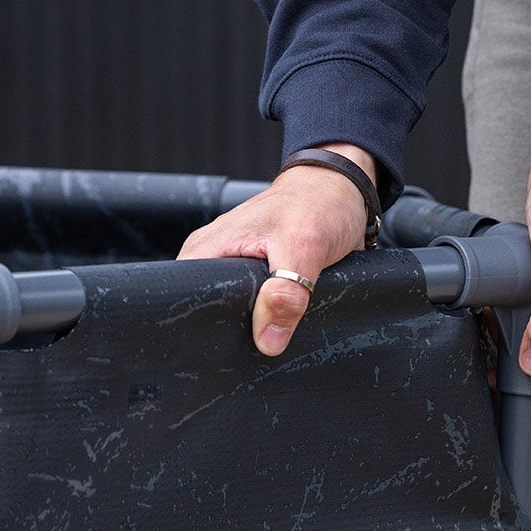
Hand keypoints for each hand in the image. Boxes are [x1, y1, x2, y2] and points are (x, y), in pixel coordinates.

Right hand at [177, 143, 373, 355]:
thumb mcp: (302, 246)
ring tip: (278, 325)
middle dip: (236, 328)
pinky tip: (287, 320)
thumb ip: (285, 293)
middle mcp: (216, 258)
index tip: (231, 339)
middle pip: (211, 311)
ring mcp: (237, 268)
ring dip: (259, 323)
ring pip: (238, 313)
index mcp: (208, 248)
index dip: (204, 324)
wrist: (344, 190)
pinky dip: (274, 315)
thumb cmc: (318, 202)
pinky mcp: (261, 277)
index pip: (185, 298)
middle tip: (264, 334)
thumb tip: (268, 339)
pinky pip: (259, 307)